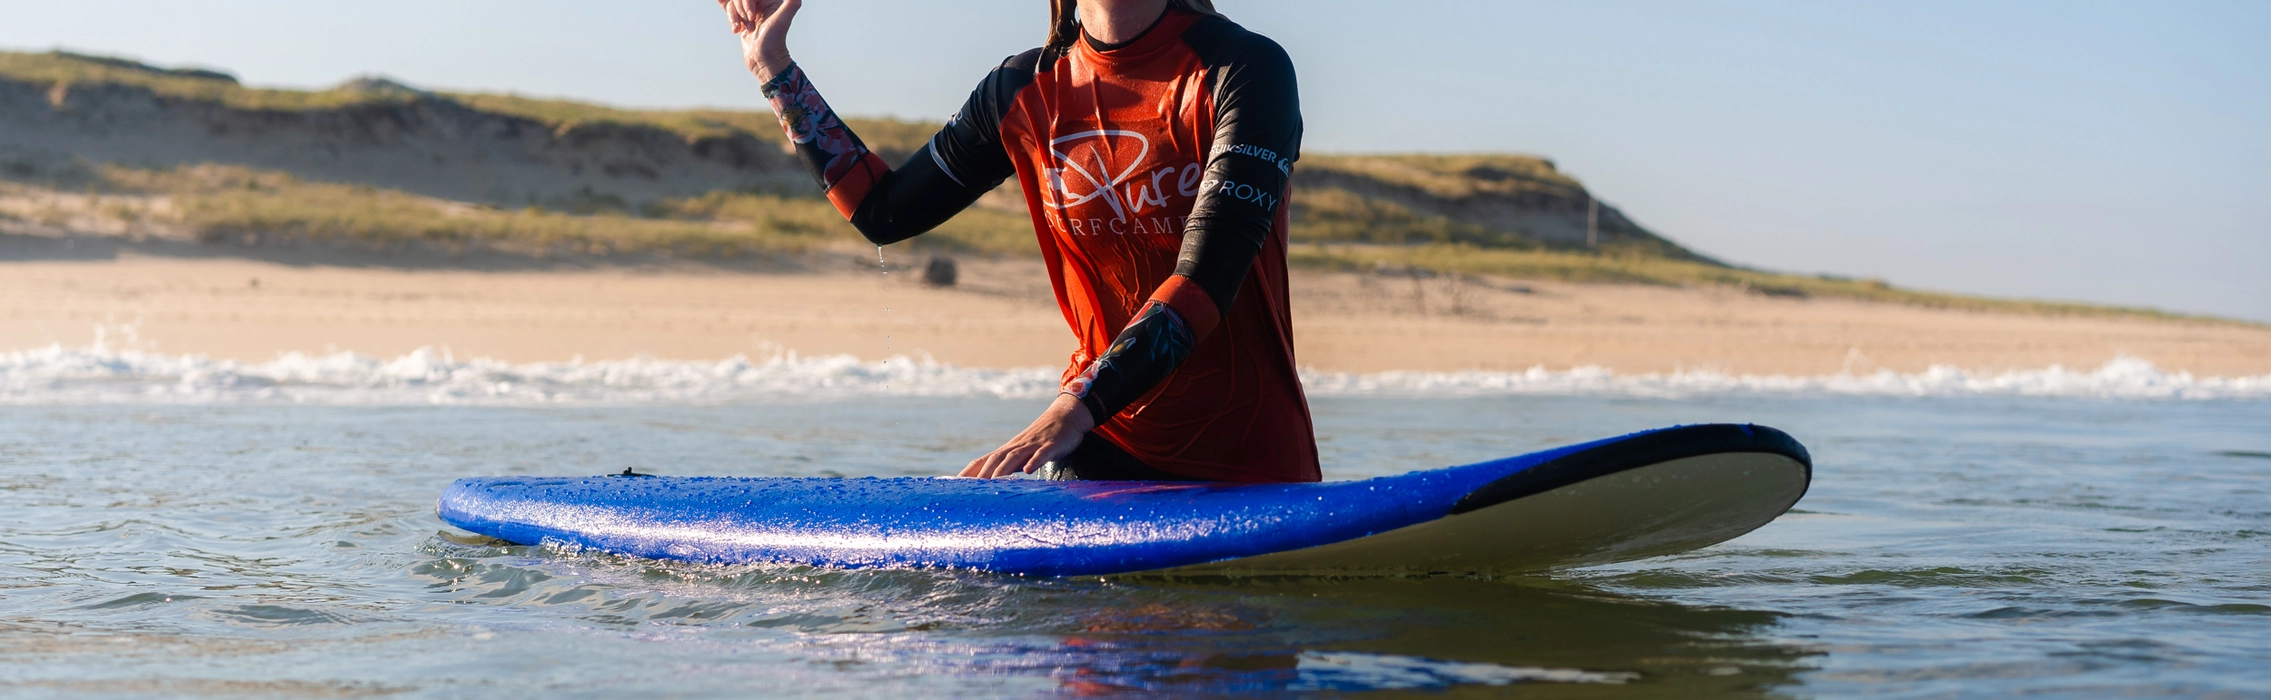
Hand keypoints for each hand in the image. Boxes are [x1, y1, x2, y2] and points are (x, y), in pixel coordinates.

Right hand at [717, 0, 798, 81]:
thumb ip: (791, 5)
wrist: (764, 61)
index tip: (751, 16)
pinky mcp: (742, 20)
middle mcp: (761, 4)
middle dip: (741, 11)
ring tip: (743, 30)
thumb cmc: (774, 43)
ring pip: (733, 4)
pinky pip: (729, 7)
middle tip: (750, 24)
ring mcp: (750, 12)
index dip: (747, 2)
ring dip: (734, 18)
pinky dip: (723, 3)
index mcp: (771, 0)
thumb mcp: (782, 20)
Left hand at [959, 394, 1097, 478]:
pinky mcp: (1051, 446)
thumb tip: (992, 484)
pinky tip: (1029, 470)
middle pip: (995, 459)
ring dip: (1003, 469)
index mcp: (1008, 450)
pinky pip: (1042, 454)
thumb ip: (1009, 467)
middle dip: (981, 474)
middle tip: (969, 491)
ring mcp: (1033, 446)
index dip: (968, 472)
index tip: (952, 486)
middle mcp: (1017, 447)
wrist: (1066, 417)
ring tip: (993, 482)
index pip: (982, 461)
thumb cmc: (1042, 440)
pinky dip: (1035, 461)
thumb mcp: (1023, 454)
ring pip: (1015, 456)